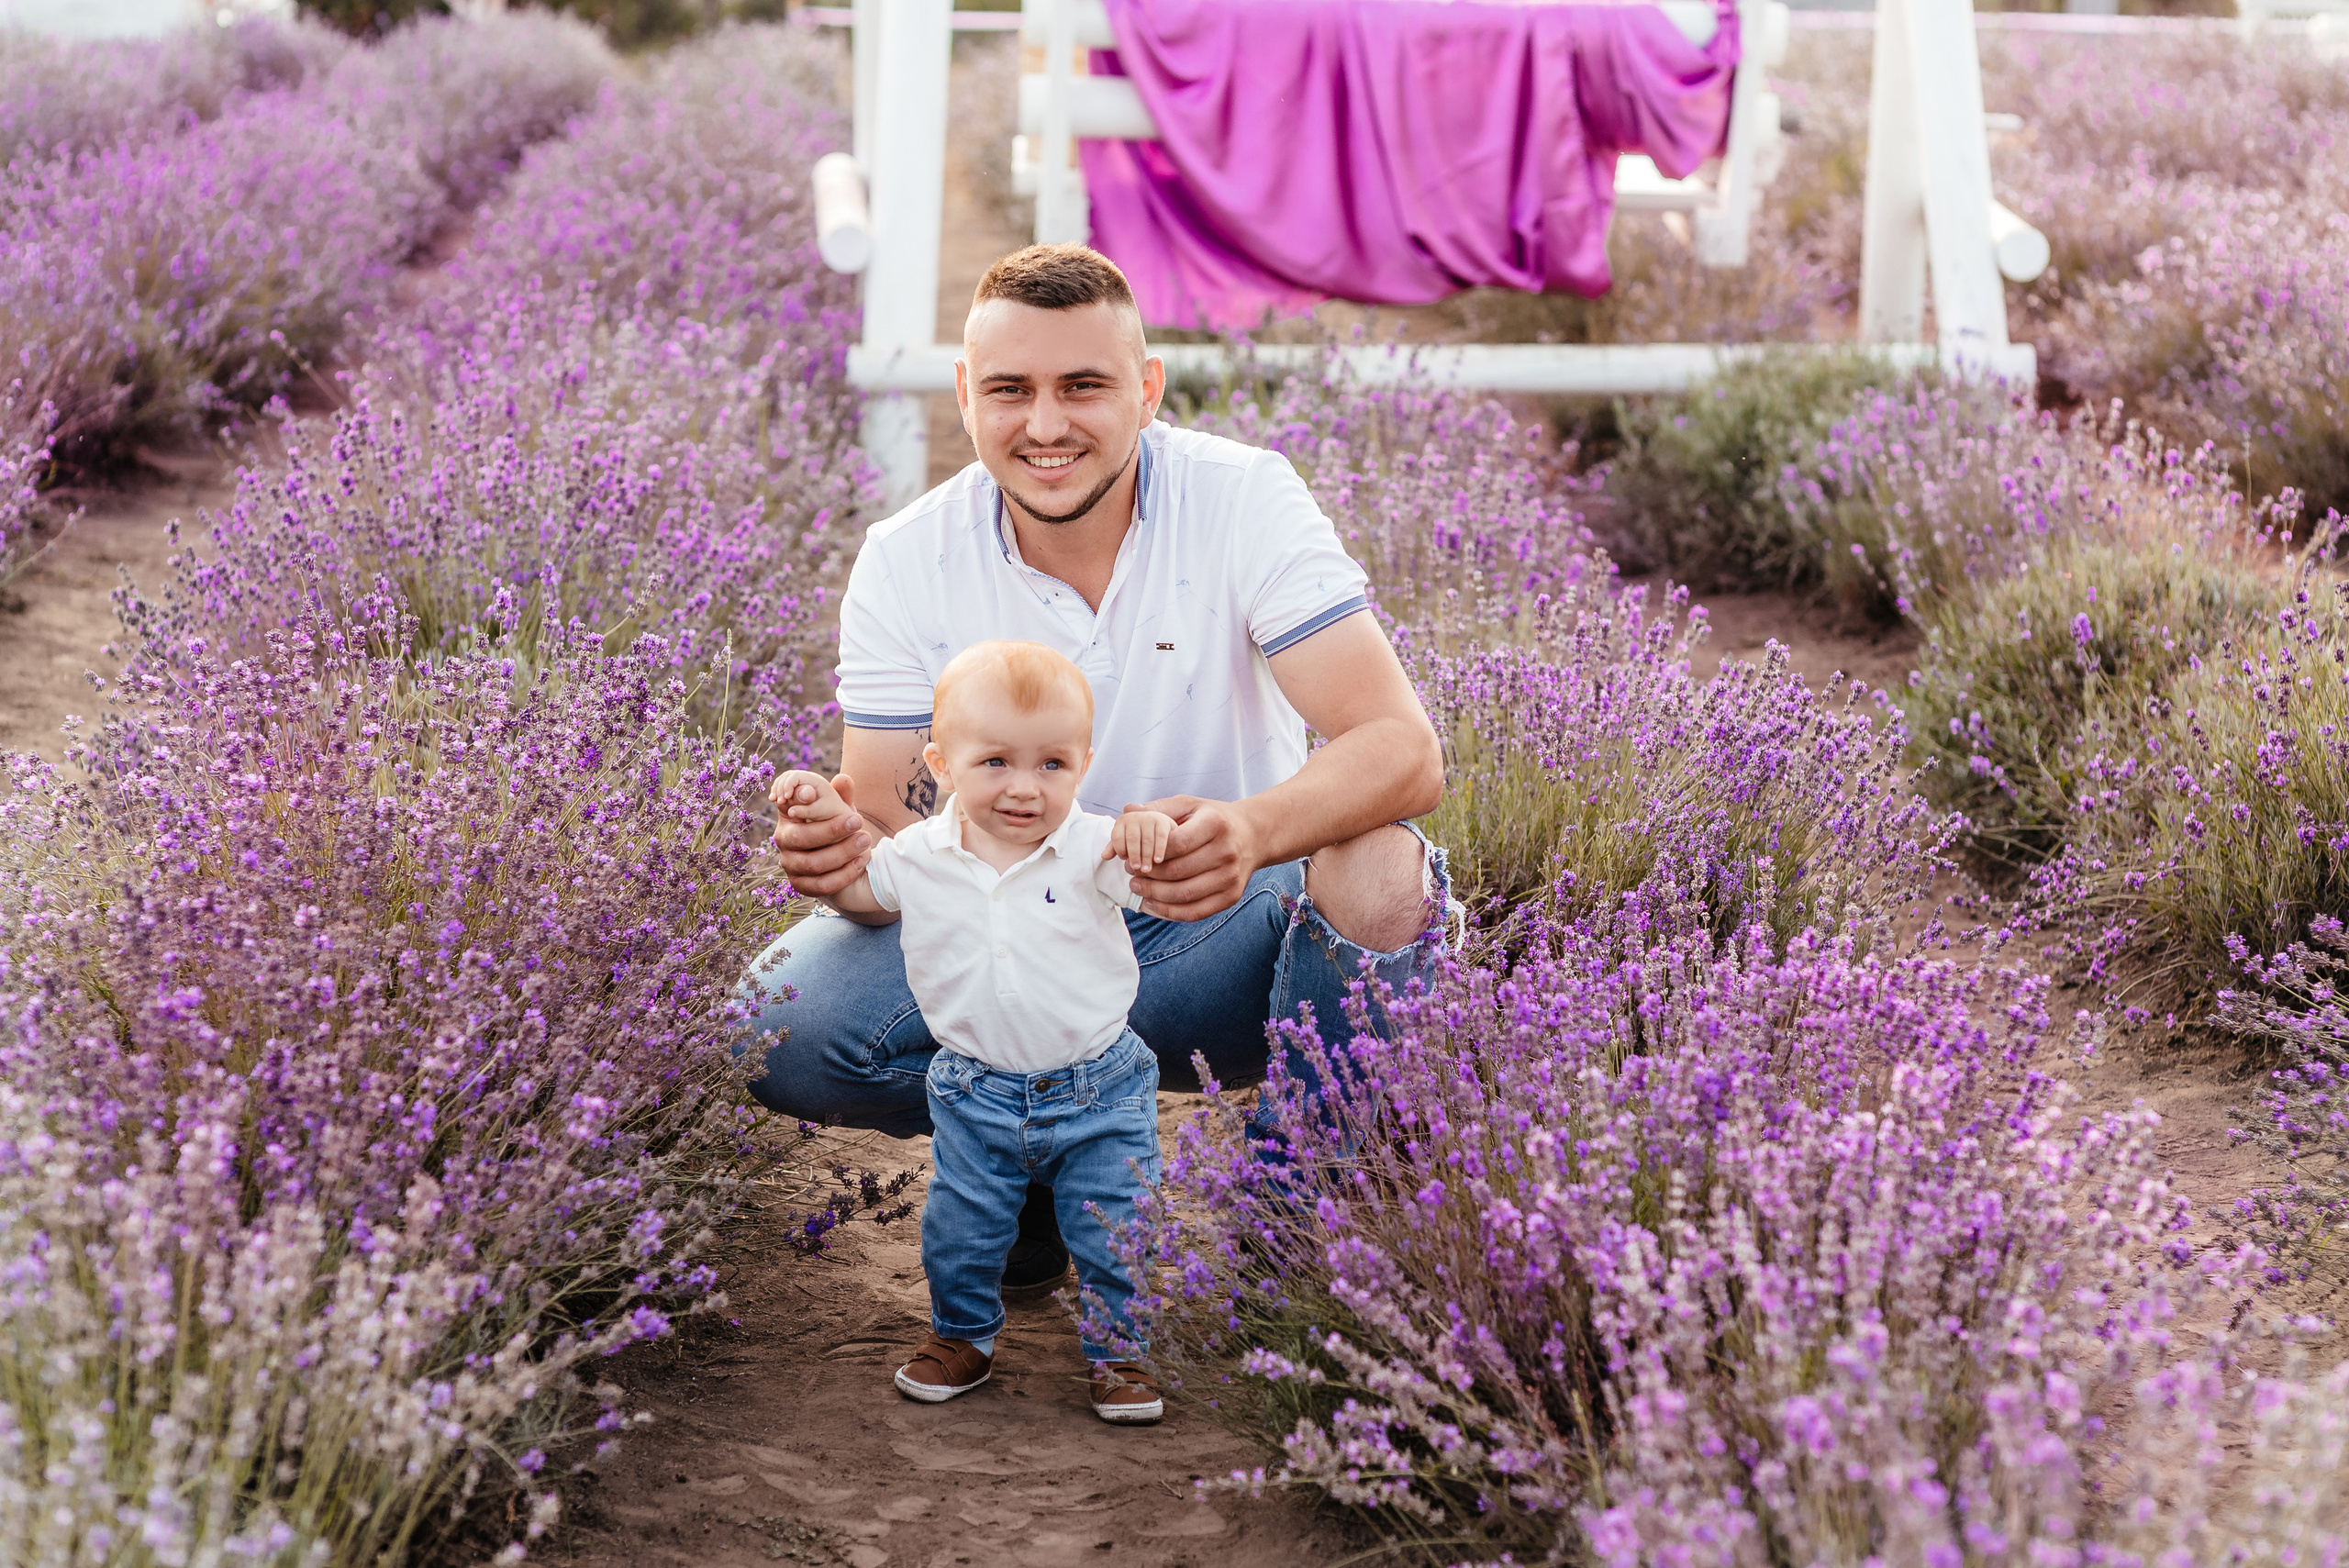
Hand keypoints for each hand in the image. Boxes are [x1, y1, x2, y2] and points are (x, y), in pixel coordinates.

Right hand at [770, 770, 871, 896]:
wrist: (843, 858)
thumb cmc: (839, 825)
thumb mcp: (841, 808)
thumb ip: (842, 794)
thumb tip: (843, 779)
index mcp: (789, 814)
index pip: (788, 804)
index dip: (797, 799)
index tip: (814, 794)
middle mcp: (783, 839)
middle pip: (802, 837)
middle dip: (831, 829)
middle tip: (858, 821)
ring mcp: (790, 864)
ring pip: (814, 863)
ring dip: (842, 852)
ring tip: (865, 840)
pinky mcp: (800, 886)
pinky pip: (822, 885)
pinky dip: (844, 875)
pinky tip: (860, 862)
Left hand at [1105, 808, 1175, 875]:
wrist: (1159, 823)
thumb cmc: (1139, 835)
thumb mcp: (1125, 840)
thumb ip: (1115, 848)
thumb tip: (1104, 856)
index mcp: (1122, 821)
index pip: (1117, 837)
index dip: (1120, 850)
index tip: (1125, 860)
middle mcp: (1134, 816)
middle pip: (1132, 839)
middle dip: (1134, 856)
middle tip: (1137, 868)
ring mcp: (1149, 818)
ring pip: (1147, 840)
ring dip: (1146, 856)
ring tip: (1146, 869)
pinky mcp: (1162, 821)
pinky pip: (1160, 838)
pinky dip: (1159, 850)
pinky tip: (1158, 860)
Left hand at [1121, 795, 1262, 921]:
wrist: (1252, 835)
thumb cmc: (1213, 819)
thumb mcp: (1188, 805)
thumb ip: (1158, 809)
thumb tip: (1127, 811)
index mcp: (1215, 824)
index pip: (1176, 843)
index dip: (1149, 853)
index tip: (1133, 855)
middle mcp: (1227, 851)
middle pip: (1177, 871)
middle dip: (1147, 875)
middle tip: (1130, 873)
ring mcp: (1231, 877)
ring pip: (1184, 894)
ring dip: (1154, 895)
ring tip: (1137, 887)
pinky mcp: (1231, 896)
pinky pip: (1196, 912)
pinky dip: (1170, 912)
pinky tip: (1153, 903)